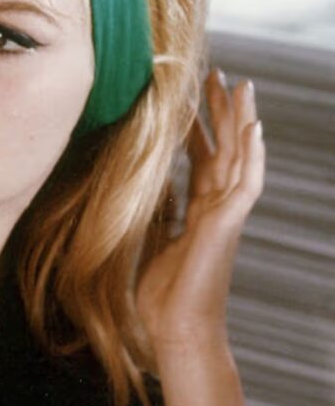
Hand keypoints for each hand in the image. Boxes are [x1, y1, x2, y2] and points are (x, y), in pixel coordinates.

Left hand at [136, 68, 264, 363]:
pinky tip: (254, 128)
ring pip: (240, 158)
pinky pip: (247, 184)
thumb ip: (159, 211)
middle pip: (223, 148)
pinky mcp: (229, 225)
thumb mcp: (153, 240)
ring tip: (242, 87)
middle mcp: (216, 207)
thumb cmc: (163, 294)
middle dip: (219, 112)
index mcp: (198, 210)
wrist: (176, 329)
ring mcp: (226, 215)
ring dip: (241, 121)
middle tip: (216, 76)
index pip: (201, 159)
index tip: (189, 99)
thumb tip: (151, 186)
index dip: (198, 128)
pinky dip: (253, 156)